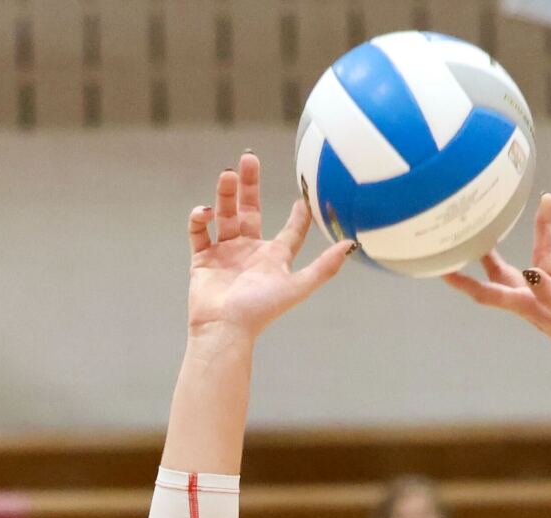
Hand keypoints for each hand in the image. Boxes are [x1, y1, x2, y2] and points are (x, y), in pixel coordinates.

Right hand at [186, 152, 351, 340]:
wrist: (225, 327)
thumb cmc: (262, 310)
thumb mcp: (298, 286)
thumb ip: (324, 266)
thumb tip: (352, 243)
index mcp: (274, 258)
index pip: (290, 231)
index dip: (298, 215)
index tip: (303, 195)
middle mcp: (250, 251)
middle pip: (250, 210)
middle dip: (250, 185)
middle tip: (249, 158)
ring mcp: (225, 253)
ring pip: (224, 215)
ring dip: (225, 194)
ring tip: (227, 174)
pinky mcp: (202, 259)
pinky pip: (199, 232)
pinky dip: (199, 219)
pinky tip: (205, 212)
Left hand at [444, 194, 550, 374]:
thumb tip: (531, 272)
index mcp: (527, 307)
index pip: (486, 294)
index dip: (463, 282)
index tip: (442, 268)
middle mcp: (533, 298)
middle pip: (504, 269)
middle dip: (490, 247)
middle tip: (475, 222)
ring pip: (542, 254)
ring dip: (545, 228)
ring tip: (548, 199)